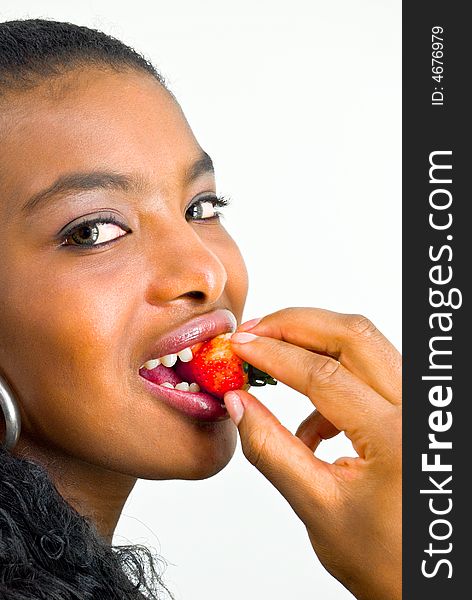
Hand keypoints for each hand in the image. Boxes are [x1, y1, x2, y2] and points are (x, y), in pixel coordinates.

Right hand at [224, 308, 400, 599]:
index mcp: (396, 437)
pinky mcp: (413, 409)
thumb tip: (237, 402)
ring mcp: (419, 406)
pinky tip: (313, 422)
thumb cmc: (385, 560)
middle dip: (296, 324)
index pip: (323, 375)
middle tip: (255, 330)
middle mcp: (416, 410)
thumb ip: (271, 449)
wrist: (426, 580)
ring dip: (314, 343)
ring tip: (273, 363)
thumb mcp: (317, 506)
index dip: (273, 355)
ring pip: (365, 345)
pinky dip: (334, 380)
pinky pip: (371, 372)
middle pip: (353, 336)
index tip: (238, 346)